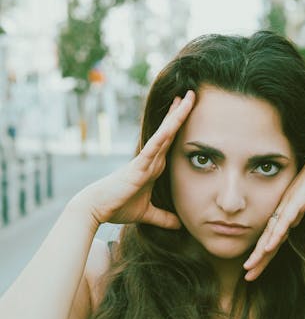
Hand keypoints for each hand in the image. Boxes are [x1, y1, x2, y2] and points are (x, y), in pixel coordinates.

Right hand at [70, 91, 195, 228]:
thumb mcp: (148, 214)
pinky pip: (153, 147)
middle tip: (192, 94)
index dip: (178, 125)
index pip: (170, 142)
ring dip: (176, 116)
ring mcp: (145, 160)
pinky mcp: (138, 166)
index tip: (188, 109)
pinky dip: (163, 135)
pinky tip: (173, 123)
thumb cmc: (118, 207)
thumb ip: (164, 217)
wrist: (97, 209)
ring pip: (165, 134)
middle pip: (170, 131)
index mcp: (153, 166)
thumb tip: (179, 224)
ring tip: (187, 98)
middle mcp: (150, 159)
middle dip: (180, 112)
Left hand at [243, 138, 304, 280]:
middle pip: (267, 239)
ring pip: (271, 232)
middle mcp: (284, 209)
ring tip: (250, 266)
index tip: (257, 270)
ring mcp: (288, 204)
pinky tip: (267, 248)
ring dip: (261, 251)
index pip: (275, 238)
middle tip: (247, 275)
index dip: (266, 255)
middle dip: (258, 258)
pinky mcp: (296, 199)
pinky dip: (276, 235)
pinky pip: (284, 221)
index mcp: (289, 212)